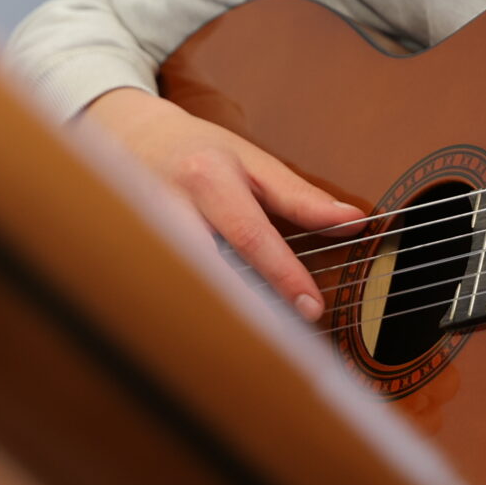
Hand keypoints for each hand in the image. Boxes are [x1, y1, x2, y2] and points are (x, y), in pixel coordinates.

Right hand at [80, 87, 361, 320]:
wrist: (134, 139)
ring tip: (260, 346)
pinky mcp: (130, 257)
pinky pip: (165, 299)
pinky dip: (195, 319)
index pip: (248, 236)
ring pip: (184, 292)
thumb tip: (355, 222)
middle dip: (250, 312)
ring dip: (222, 321)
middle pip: (210, 272)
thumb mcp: (254, 162)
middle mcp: (168, 207)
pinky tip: (220, 335)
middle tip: (288, 340)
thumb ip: (301, 197)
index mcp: (205, 178)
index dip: (283, 275)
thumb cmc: (201, 152)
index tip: (312, 308)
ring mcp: (142, 236)